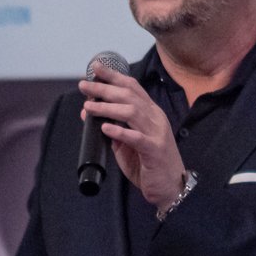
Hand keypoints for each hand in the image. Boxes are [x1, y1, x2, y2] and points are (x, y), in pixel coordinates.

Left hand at [79, 65, 187, 209]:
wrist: (171, 188)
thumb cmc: (148, 164)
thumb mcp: (126, 144)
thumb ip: (111, 128)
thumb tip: (87, 113)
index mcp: (150, 113)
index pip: (132, 87)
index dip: (113, 76)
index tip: (95, 68)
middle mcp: (155, 118)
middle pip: (129, 96)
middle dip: (105, 88)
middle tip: (84, 86)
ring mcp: (156, 134)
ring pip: (132, 112)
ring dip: (108, 108)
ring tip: (89, 107)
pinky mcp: (154, 151)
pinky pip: (137, 138)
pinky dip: (120, 132)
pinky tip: (106, 128)